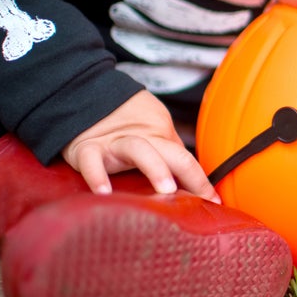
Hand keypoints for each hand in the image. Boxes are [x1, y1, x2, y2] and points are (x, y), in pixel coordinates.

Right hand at [62, 89, 220, 203]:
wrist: (83, 94)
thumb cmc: (120, 122)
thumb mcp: (150, 134)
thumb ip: (167, 156)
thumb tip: (191, 183)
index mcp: (158, 137)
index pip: (185, 158)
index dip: (201, 180)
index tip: (214, 202)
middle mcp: (140, 138)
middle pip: (172, 152)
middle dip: (190, 173)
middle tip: (202, 197)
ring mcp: (114, 143)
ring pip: (140, 149)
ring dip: (155, 168)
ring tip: (166, 190)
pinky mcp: (86, 148)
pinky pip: (92, 160)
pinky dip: (97, 175)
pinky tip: (104, 192)